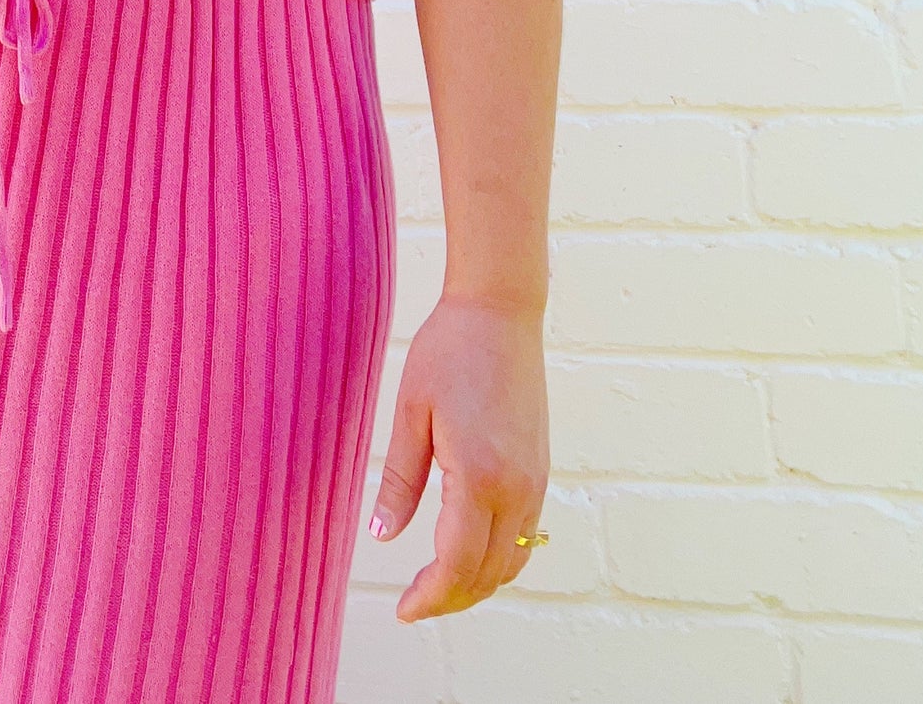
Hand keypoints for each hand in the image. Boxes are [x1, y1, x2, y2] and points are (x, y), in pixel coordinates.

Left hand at [367, 293, 549, 620]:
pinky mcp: (541, 471)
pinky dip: (498, 559)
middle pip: (488, 575)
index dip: (429, 597)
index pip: (456, 564)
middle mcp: (516, 489)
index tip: (402, 611)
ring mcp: (535, 482)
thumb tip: (382, 538)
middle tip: (412, 604)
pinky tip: (467, 552)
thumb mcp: (410, 413)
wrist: (499, 312)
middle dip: (451, 599)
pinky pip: (526, 536)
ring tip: (435, 584)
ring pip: (512, 562)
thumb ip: (399, 480)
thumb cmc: (447, 352)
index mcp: (479, 476)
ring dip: (477, 583)